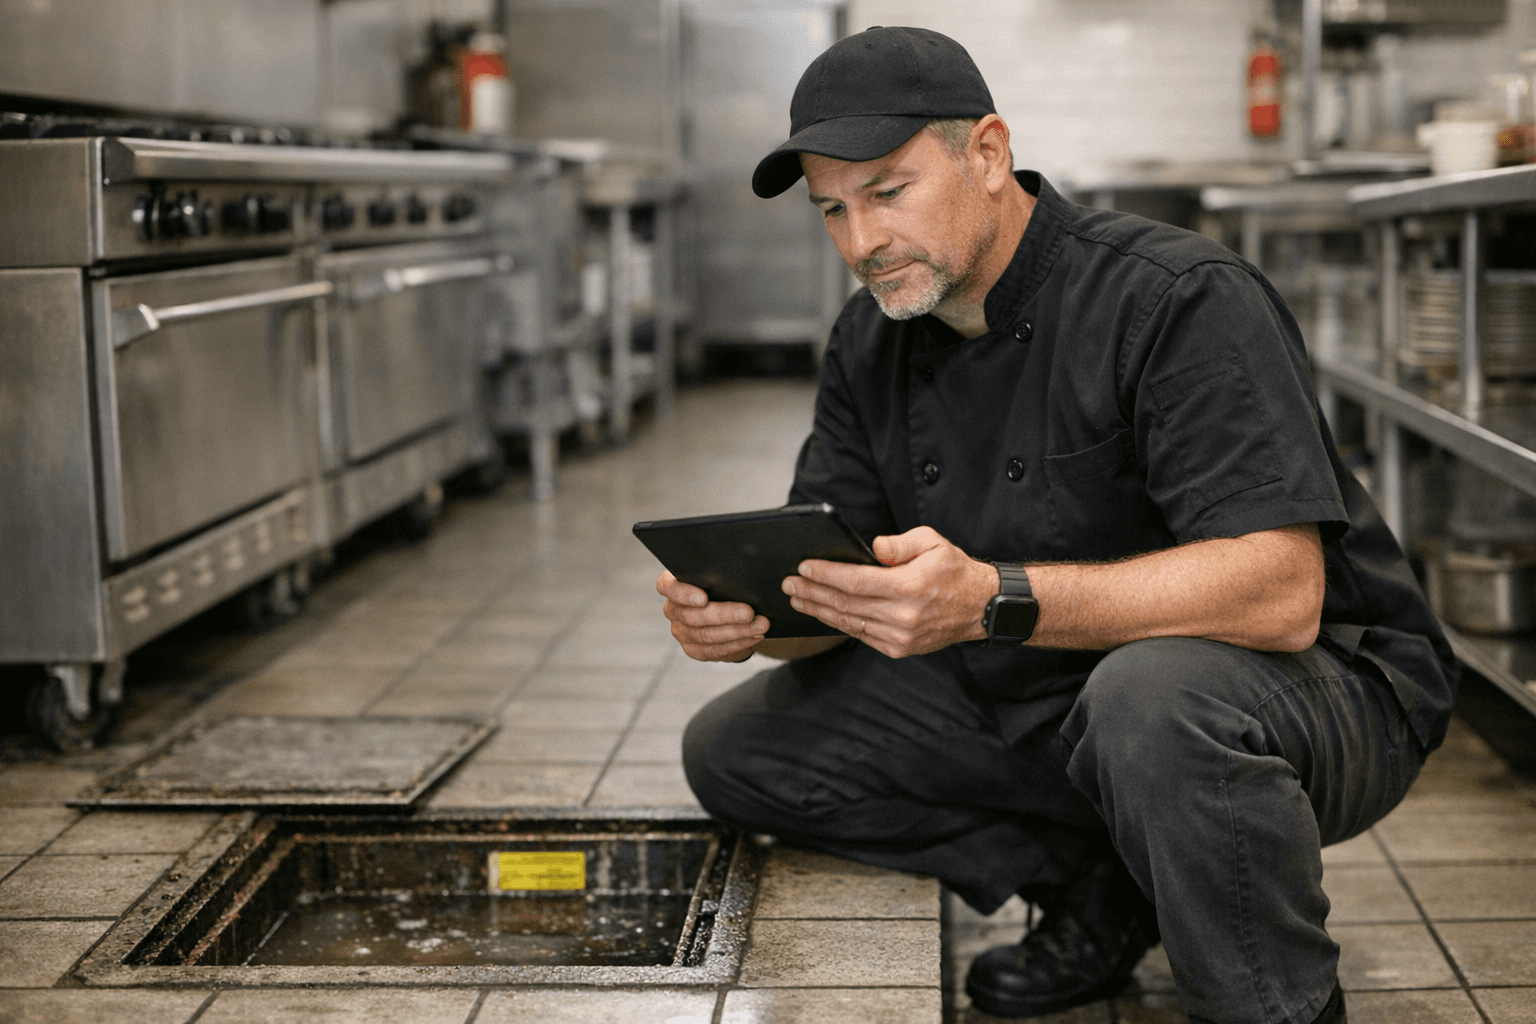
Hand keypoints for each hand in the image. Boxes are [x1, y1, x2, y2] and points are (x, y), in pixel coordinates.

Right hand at [657, 570, 767, 662]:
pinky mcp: (693, 649)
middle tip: (749, 613)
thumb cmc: (724, 585)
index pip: (667, 587)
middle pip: (693, 615)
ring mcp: (681, 631)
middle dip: (724, 614)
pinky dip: (737, 644)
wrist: (728, 612)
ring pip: (706, 635)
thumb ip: (724, 573)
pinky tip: (754, 637)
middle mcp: (673, 609)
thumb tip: (745, 571)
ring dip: (737, 631)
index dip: (683, 593)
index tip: (704, 598)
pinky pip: (714, 650)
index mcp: (673, 586)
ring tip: (760, 626)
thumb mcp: (721, 575)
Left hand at [783, 526, 994, 657]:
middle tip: (789, 582)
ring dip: (818, 610)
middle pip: (844, 604)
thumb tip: (871, 548)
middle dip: (812, 591)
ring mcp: (899, 637)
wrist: (980, 607)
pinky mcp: (898, 649)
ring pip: (848, 622)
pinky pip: (860, 635)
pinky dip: (838, 623)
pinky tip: (822, 612)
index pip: (855, 581)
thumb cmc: (953, 570)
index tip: (803, 566)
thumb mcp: (932, 542)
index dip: (825, 574)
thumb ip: (899, 544)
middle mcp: (902, 616)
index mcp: (909, 587)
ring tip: (797, 597)